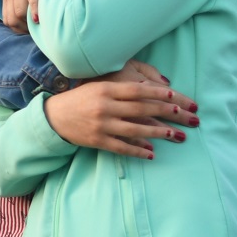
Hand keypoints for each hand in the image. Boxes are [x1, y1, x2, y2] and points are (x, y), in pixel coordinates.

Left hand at [1, 0, 49, 34]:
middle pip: (12, 18)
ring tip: (40, 26)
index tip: (28, 31)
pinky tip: (39, 18)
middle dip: (23, 29)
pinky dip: (35, 9)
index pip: (7, 18)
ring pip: (19, 12)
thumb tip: (24, 11)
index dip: (17, 28)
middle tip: (35, 31)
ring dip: (29, 23)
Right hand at [44, 70, 197, 158]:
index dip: (157, 93)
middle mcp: (105, 107)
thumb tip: (152, 84)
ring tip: (173, 135)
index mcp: (106, 89)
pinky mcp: (97, 141)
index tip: (174, 95)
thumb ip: (123, 83)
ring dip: (157, 133)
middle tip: (181, 114)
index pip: (137, 90)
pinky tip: (151, 153)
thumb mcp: (99, 84)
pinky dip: (138, 151)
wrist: (55, 116)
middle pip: (140, 109)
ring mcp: (101, 125)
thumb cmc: (81, 97)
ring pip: (135, 130)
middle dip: (164, 112)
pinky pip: (122, 147)